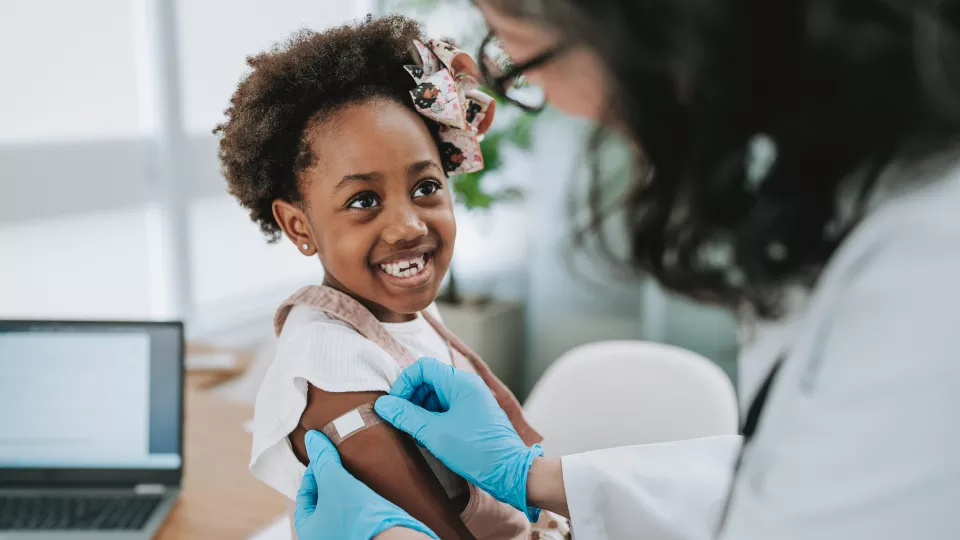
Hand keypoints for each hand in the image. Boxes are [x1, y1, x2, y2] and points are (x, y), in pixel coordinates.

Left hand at [294, 430, 438, 539]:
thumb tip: (312, 438)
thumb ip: (324, 460)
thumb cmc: (357, 517)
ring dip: (345, 492)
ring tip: (355, 474)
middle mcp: (322, 539)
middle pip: (321, 504)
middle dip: (330, 482)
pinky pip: (354, 518)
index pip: (305, 496)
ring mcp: (343, 539)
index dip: (314, 473)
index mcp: (307, 532)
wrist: (393, 539)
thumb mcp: (336, 482)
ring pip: (339, 511)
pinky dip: (358, 504)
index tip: (327, 458)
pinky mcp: (362, 536)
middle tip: (340, 464)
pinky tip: (368, 491)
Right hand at [374, 357, 543, 521]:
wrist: (510, 472)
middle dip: (411, 397)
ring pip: (437, 394)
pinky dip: (434, 417)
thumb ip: (406, 416)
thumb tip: (382, 405)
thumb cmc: (476, 451)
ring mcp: (473, 399)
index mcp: (461, 382)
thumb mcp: (434, 433)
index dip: (404, 383)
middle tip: (402, 420)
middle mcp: (468, 385)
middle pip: (429, 379)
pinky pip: (447, 407)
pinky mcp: (474, 414)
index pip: (422, 367)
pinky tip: (429, 435)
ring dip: (421, 409)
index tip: (395, 405)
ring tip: (415, 431)